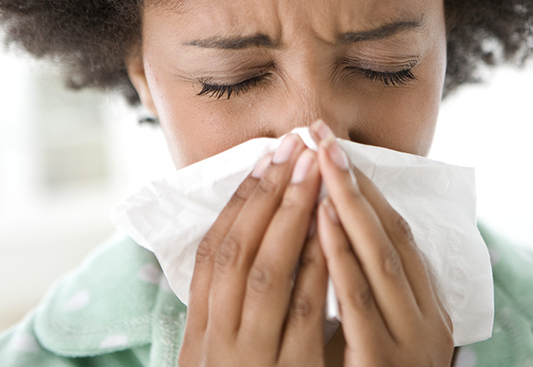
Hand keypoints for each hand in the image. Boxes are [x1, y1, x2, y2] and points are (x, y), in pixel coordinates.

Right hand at [178, 134, 327, 366]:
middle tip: (294, 146)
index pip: (211, 254)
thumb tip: (248, 244)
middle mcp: (219, 342)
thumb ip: (229, 311)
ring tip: (315, 170)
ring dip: (292, 215)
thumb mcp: (222, 355)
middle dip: (267, 195)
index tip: (264, 158)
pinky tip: (332, 229)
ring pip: (268, 274)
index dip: (238, 202)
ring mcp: (254, 357)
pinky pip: (306, 310)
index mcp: (200, 334)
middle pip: (238, 253)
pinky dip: (317, 264)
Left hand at [311, 120, 454, 365]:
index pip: (397, 234)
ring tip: (321, 160)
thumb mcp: (380, 333)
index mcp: (427, 305)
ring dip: (348, 205)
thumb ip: (368, 291)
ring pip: (380, 258)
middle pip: (391, 235)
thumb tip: (333, 239)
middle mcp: (427, 316)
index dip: (365, 189)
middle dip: (353, 182)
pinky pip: (360, 301)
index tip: (332, 150)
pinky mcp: (384, 360)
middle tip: (322, 134)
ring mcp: (410, 338)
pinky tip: (322, 219)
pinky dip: (341, 255)